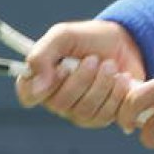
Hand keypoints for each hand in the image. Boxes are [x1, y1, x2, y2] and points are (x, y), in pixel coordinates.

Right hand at [16, 20, 145, 127]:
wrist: (126, 42)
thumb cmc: (89, 39)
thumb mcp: (63, 36)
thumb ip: (42, 55)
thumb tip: (38, 84)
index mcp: (41, 79)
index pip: (28, 95)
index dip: (41, 87)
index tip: (60, 69)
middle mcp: (57, 100)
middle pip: (61, 104)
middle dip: (82, 78)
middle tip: (94, 59)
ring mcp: (79, 112)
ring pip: (85, 111)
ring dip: (102, 84)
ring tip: (111, 65)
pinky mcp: (102, 118)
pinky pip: (106, 116)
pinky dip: (117, 94)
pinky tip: (122, 78)